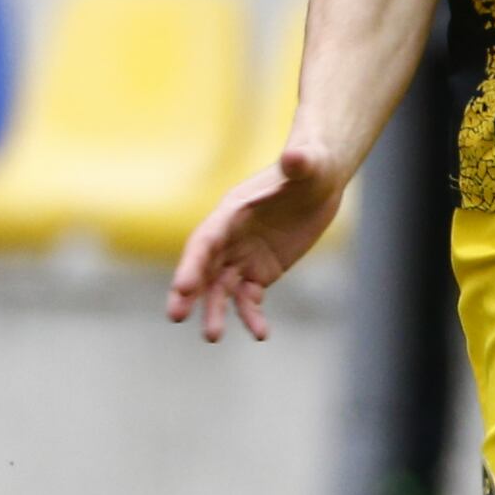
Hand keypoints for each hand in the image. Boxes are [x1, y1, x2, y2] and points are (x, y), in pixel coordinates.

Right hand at [165, 148, 346, 342]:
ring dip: (215, 311)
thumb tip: (296, 157)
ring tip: (212, 337)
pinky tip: (261, 333)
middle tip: (175, 316)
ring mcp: (243, 256)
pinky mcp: (260, 271)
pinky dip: (251, 315)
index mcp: (233, 211)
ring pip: (222, 289)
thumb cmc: (311, 164)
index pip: (206, 240)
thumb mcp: (310, 163)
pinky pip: (250, 298)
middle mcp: (231, 236)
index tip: (182, 288)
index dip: (192, 263)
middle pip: (203, 268)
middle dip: (188, 291)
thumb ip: (300, 162)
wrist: (319, 178)